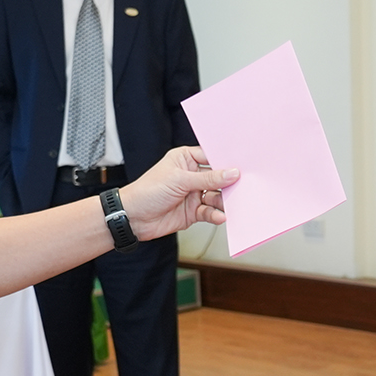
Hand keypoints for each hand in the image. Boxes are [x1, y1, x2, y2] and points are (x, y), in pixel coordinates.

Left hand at [121, 148, 237, 239]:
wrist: (133, 218)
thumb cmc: (147, 191)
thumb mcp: (180, 180)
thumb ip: (208, 178)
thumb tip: (231, 173)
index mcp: (185, 159)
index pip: (211, 157)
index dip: (226, 162)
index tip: (243, 166)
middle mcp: (191, 176)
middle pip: (217, 178)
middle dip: (229, 184)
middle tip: (243, 187)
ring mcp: (193, 194)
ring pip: (216, 197)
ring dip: (223, 201)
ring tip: (231, 205)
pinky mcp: (193, 212)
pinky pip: (210, 212)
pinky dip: (216, 215)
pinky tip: (220, 216)